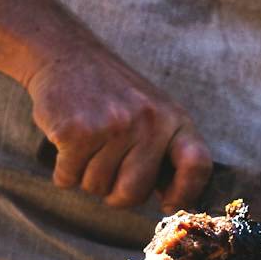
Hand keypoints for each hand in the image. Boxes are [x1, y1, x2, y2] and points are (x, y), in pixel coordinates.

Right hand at [23, 46, 210, 211]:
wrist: (68, 54)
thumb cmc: (113, 93)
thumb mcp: (153, 111)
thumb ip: (165, 149)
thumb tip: (173, 204)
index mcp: (174, 118)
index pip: (197, 165)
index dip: (185, 193)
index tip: (166, 201)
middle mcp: (149, 121)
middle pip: (133, 192)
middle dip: (114, 193)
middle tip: (106, 170)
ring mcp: (114, 125)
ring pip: (96, 187)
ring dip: (85, 176)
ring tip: (87, 144)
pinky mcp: (78, 131)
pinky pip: (68, 178)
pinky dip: (63, 171)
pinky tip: (67, 144)